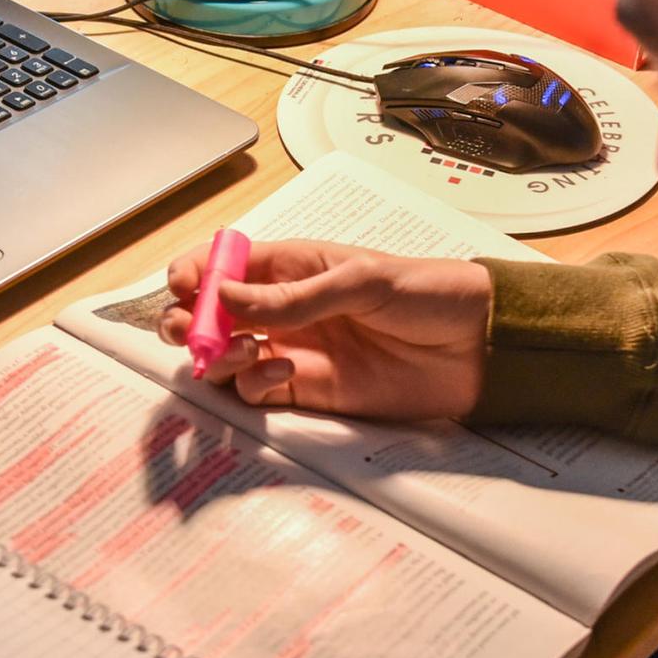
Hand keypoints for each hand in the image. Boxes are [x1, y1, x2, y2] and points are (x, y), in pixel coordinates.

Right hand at [158, 239, 490, 419]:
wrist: (476, 347)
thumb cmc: (426, 294)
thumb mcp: (359, 281)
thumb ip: (292, 296)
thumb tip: (225, 298)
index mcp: (291, 265)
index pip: (225, 265)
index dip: (195, 273)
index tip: (182, 286)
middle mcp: (283, 309)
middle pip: (212, 316)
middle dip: (189, 321)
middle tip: (191, 331)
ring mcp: (293, 350)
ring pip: (225, 358)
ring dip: (217, 355)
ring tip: (239, 349)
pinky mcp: (309, 392)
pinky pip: (258, 392)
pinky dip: (253, 384)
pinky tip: (280, 371)